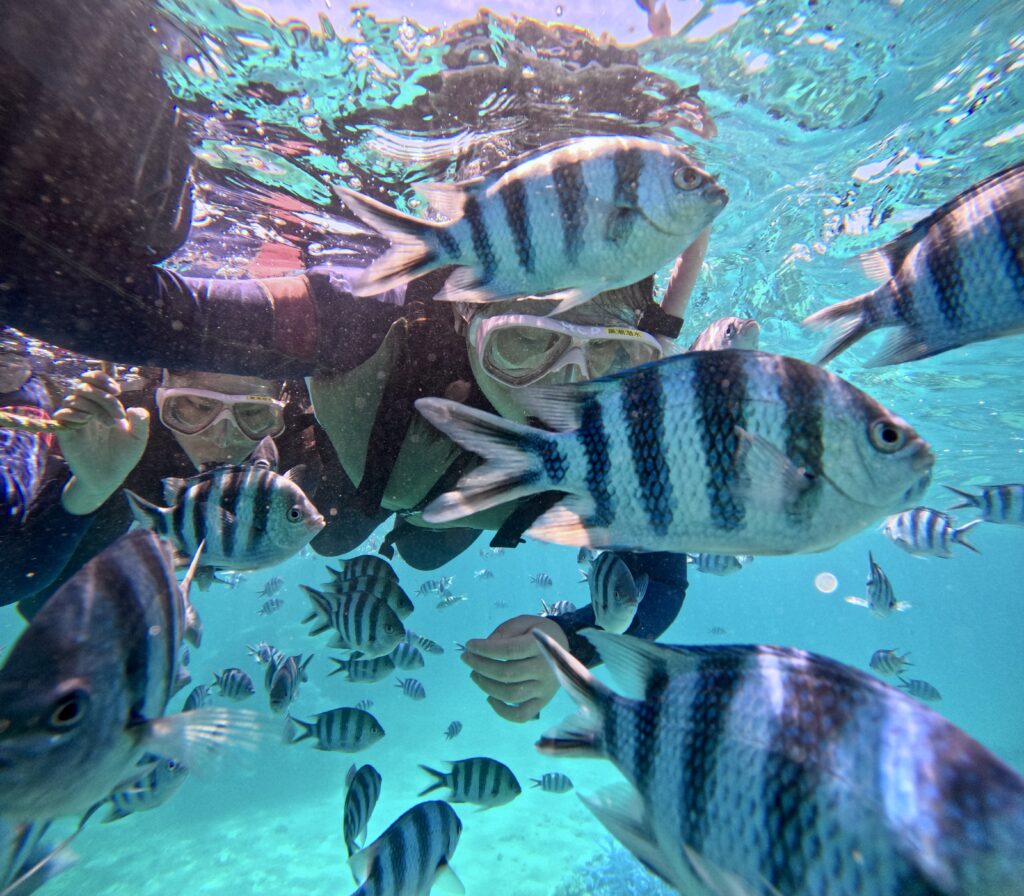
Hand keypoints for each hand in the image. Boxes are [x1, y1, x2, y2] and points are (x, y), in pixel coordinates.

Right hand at [55, 371, 149, 514]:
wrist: (109, 477)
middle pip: (84, 386)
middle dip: (103, 395)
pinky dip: (74, 414)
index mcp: (102, 405)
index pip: (94, 379)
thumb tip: (134, 409)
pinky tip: (87, 422)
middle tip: (118, 414)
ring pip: (73, 397)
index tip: (117, 390)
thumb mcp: (138, 439)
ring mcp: (74, 420)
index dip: (102, 377)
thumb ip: (141, 422)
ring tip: (110, 424)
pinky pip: (61, 414)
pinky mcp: (65, 432)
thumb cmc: (123, 456)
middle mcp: (86, 408)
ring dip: (93, 406)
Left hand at [460, 615, 569, 722]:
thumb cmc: (538, 632)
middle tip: (467, 659)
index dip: (485, 649)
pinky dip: (502, 711)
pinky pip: (522, 714)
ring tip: (475, 674)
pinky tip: (490, 697)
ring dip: (486, 686)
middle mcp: (545, 669)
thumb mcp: (523, 622)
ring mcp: (544, 688)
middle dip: (481, 666)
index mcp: (541, 645)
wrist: (564, 645)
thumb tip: (482, 649)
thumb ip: (504, 633)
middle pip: (507, 673)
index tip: (469, 645)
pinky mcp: (543, 702)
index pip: (508, 650)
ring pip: (511, 694)